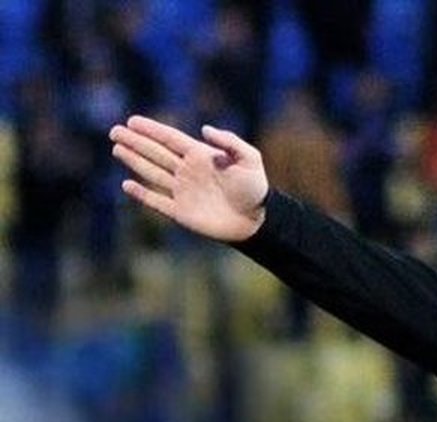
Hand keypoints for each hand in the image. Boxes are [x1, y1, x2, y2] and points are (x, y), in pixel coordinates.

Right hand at [109, 116, 268, 241]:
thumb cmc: (256, 189)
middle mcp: (188, 171)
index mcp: (201, 156)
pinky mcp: (181, 212)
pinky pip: (157, 201)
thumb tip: (203, 129)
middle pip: (156, 153)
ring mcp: (183, 191)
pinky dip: (142, 194)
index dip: (151, 130)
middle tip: (114, 131)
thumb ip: (230, 142)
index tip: (132, 121)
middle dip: (135, 142)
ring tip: (117, 148)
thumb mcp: (250, 159)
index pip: (170, 139)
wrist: (257, 221)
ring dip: (134, 161)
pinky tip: (127, 185)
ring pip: (152, 172)